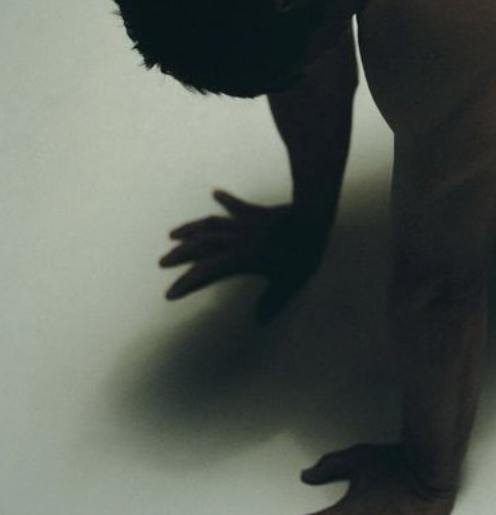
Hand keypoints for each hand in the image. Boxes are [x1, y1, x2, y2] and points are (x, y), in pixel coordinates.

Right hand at [160, 189, 326, 322]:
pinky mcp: (257, 212)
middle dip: (180, 254)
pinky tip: (216, 193)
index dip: (187, 282)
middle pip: (201, 245)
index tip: (170, 292)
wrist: (312, 218)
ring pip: (211, 224)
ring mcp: (245, 223)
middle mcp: (236, 239)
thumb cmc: (302, 252)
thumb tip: (259, 321)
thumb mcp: (289, 282)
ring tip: (174, 233)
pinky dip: (226, 199)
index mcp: (240, 258)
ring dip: (192, 229)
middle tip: (163, 261)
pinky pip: (237, 205)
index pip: (206, 271)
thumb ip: (273, 301)